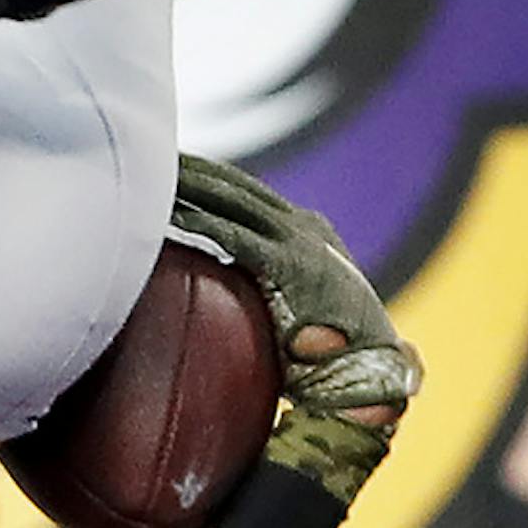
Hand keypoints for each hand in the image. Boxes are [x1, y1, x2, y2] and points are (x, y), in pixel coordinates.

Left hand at [172, 152, 419, 425]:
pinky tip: (164, 215)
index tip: (173, 167)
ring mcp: (300, 242)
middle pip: (235, 185)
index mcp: (310, 232)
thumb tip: (250, 305)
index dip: (211, 178)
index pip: (250, 194)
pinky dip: (196, 221)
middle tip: (148, 153)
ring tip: (147, 170)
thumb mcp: (311, 311)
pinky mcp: (291, 265)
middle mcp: (305, 226)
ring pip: (229, 198)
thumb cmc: (342, 357)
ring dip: (187, 183)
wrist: (379, 375)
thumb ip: (280, 294)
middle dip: (192, 168)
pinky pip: (231, 235)